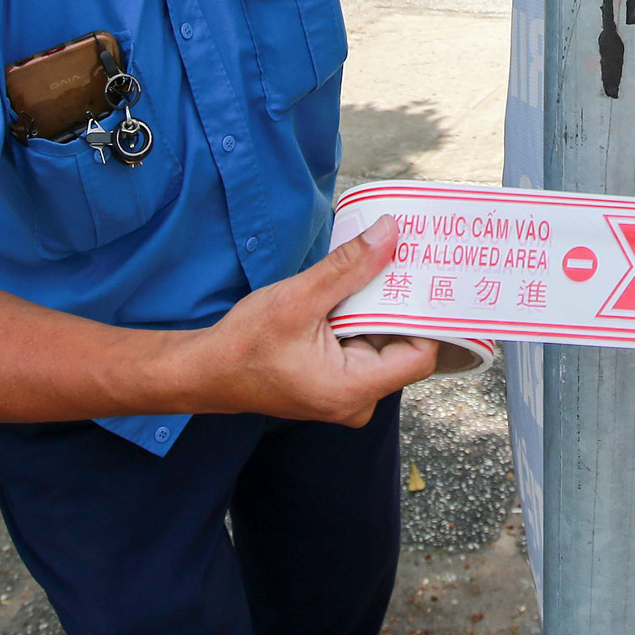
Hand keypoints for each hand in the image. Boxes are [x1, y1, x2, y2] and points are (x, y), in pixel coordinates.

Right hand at [192, 215, 438, 423]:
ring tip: (381, 266)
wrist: (208, 371)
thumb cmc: (246, 344)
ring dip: (380, 308)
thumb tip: (391, 233)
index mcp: (352, 390)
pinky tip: (357, 288)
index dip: (426, 315)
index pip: (420, 355)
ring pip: (384, 344)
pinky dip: (363, 318)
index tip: (425, 275)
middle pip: (404, 347)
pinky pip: (365, 348)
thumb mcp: (298, 298)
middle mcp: (357, 401)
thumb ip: (349, 267)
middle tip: (407, 258)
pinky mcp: (338, 383)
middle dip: (402, 303)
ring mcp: (348, 395)